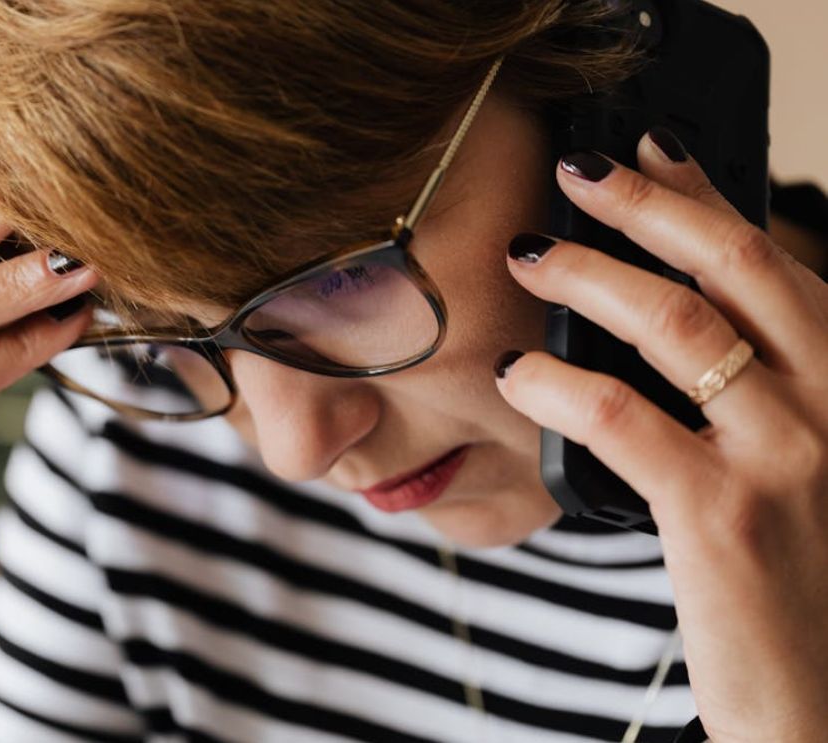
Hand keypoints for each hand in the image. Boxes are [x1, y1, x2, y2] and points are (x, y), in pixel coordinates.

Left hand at [495, 130, 827, 741]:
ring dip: (591, 276)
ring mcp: (787, 457)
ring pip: (677, 327)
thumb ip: (753, 399)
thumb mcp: (802, 473)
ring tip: (530, 257)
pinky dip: (558, 385)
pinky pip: (624, 419)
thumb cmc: (802, 589)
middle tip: (576, 171)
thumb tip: (664, 332)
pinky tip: (515, 375)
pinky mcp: (723, 516)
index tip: (652, 152)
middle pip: (736, 269)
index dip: (710, 199)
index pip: (776, 266)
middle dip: (649, 207)